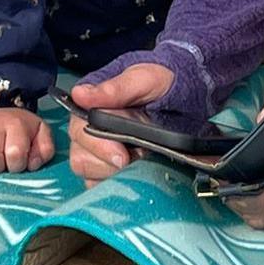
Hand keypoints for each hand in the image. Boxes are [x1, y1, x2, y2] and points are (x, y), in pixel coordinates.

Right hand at [66, 63, 174, 183]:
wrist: (184, 96)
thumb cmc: (162, 83)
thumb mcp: (144, 79)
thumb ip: (115, 88)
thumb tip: (81, 94)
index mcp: (90, 105)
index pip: (78, 131)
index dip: (98, 146)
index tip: (122, 154)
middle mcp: (89, 128)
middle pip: (81, 157)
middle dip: (110, 162)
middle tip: (138, 156)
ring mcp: (99, 150)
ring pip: (90, 173)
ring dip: (115, 173)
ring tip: (141, 160)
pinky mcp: (110, 167)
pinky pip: (102, 185)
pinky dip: (118, 183)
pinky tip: (137, 172)